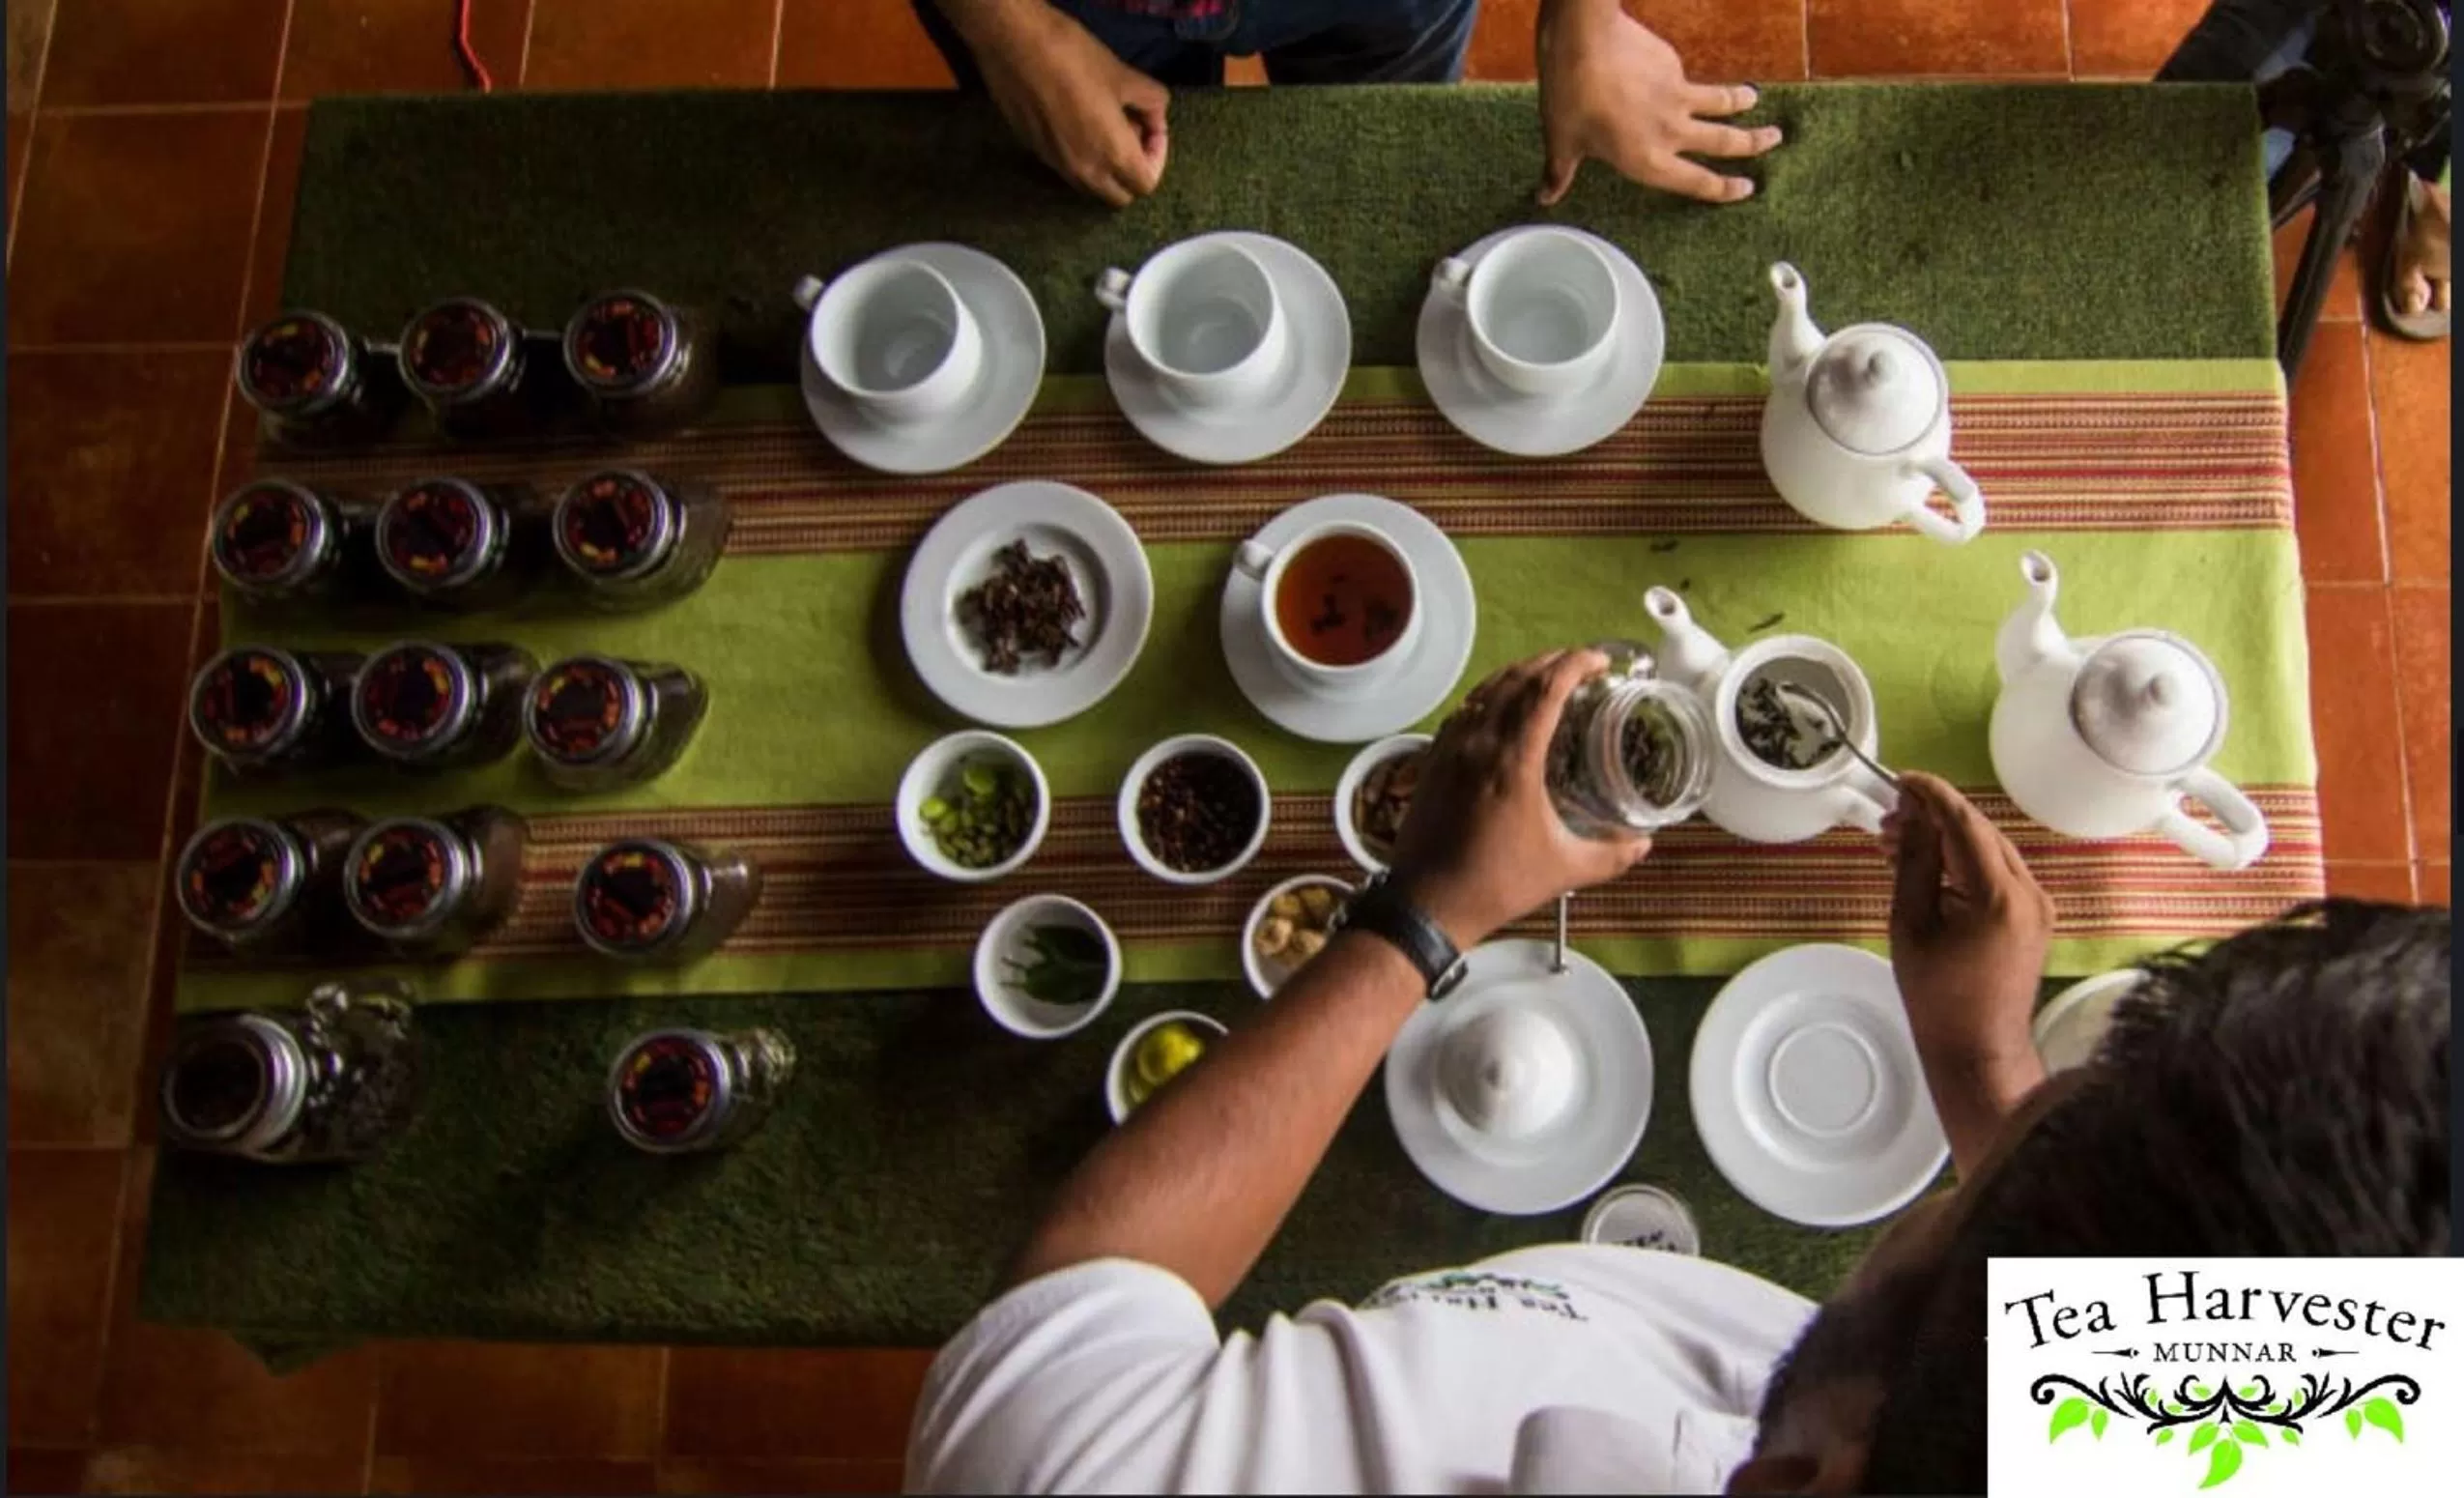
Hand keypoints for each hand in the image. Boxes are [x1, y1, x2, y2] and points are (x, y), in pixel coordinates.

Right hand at [971, 3, 1168, 207]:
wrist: (1013, 44)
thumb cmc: (1074, 57)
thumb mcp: (1124, 75)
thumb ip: (1151, 103)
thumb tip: (1157, 117)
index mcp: (1113, 155)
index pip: (1146, 184)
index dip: (1156, 158)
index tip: (1151, 128)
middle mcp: (1086, 172)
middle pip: (1120, 195)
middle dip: (1132, 172)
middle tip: (1132, 134)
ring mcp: (1058, 166)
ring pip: (1092, 187)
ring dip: (1106, 169)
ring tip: (1104, 128)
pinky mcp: (1036, 154)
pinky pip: (1070, 171)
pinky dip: (1083, 160)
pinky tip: (1077, 123)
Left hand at [1388, 649, 1650, 948]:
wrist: (1428, 903)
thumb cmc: (1496, 884)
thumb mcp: (1564, 870)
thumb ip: (1611, 855)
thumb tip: (1645, 843)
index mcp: (1513, 760)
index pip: (1545, 690)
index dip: (1574, 664)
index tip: (1599, 660)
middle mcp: (1478, 743)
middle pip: (1516, 679)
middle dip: (1551, 662)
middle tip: (1581, 663)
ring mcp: (1450, 748)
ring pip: (1485, 690)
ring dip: (1519, 674)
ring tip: (1546, 676)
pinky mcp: (1432, 760)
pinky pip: (1464, 710)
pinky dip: (1488, 695)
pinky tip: (1501, 705)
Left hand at [1535, 0, 1779, 205]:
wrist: (1584, 40)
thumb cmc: (1570, 95)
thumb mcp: (1561, 140)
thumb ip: (1560, 172)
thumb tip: (1545, 197)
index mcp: (1647, 161)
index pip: (1696, 182)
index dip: (1723, 189)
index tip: (1746, 189)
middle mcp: (1671, 133)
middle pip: (1724, 142)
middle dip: (1753, 144)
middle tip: (1774, 140)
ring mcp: (1678, 97)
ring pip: (1721, 102)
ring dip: (1741, 102)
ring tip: (1755, 99)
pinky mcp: (1674, 66)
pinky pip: (1687, 78)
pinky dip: (1689, 80)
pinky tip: (1676, 74)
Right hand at [1882, 772, 2053, 1074]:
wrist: (1979, 1050)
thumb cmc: (1937, 996)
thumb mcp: (1911, 924)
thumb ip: (1914, 862)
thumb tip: (1913, 815)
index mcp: (2000, 895)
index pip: (1966, 824)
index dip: (1932, 795)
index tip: (1900, 780)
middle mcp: (2031, 893)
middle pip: (1981, 832)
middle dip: (1936, 818)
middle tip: (1889, 819)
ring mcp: (2038, 905)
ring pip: (1990, 851)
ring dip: (1948, 840)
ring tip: (1900, 843)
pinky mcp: (2035, 918)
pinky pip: (1999, 875)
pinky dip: (1964, 864)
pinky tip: (1930, 869)